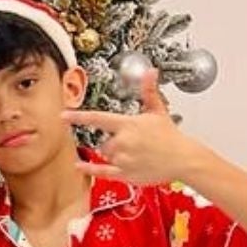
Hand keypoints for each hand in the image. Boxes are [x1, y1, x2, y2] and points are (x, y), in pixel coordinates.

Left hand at [71, 72, 198, 186]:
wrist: (183, 159)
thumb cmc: (171, 136)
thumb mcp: (158, 110)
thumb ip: (149, 91)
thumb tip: (150, 72)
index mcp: (128, 124)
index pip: (98, 118)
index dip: (79, 117)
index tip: (64, 116)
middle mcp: (122, 142)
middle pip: (103, 141)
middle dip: (113, 142)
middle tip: (133, 143)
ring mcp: (122, 159)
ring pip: (105, 154)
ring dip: (113, 154)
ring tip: (134, 154)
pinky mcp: (124, 174)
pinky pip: (102, 172)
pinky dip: (90, 169)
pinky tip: (80, 166)